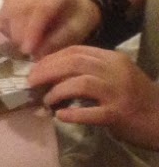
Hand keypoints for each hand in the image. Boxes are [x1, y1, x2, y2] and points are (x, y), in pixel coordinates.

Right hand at [0, 0, 99, 58]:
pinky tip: (18, 36)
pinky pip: (2, 16)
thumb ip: (58, 40)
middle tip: (26, 51)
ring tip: (23, 44)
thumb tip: (36, 53)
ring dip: (13, 32)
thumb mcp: (75, 30)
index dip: (33, 29)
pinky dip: (7, 30)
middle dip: (21, 34)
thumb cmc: (74, 19)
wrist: (71, 7)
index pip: (42, 7)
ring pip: (8, 11)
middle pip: (21, 8)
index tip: (28, 50)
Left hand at [29, 45, 158, 149]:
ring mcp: (118, 92)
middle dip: (47, 71)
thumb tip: (53, 74)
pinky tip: (61, 116)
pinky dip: (71, 114)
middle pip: (74, 62)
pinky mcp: (118, 114)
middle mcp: (116, 71)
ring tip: (47, 102)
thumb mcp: (116, 76)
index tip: (34, 69)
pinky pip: (89, 112)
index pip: (77, 50)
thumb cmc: (135, 98)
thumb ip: (91, 71)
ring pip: (80, 83)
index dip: (51, 59)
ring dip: (57, 92)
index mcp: (113, 59)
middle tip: (31, 83)